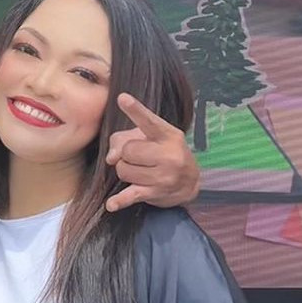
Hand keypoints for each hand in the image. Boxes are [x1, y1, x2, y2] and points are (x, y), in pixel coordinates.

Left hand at [104, 93, 198, 211]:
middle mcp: (169, 155)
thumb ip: (124, 139)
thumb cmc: (164, 153)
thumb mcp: (151, 138)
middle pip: (127, 151)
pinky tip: (111, 204)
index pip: (148, 121)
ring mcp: (163, 176)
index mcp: (168, 135)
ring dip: (124, 170)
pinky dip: (119, 201)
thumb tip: (111, 158)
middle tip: (139, 157)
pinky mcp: (154, 193)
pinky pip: (131, 196)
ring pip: (123, 170)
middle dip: (126, 154)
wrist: (190, 181)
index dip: (135, 110)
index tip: (122, 98)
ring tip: (138, 170)